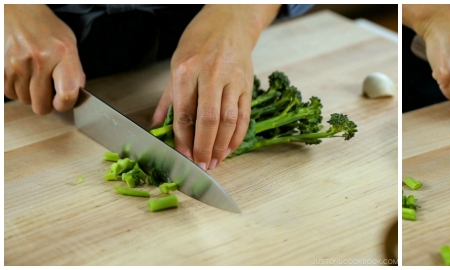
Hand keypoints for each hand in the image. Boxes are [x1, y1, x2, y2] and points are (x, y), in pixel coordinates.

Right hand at [4, 4, 84, 113]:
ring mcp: (17, 64)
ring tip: (33, 76)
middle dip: (46, 102)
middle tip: (48, 91)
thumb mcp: (68, 42)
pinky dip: (16, 89)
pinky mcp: (1, 67)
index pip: (67, 92)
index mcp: (62, 53)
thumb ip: (74, 69)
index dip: (66, 104)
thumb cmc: (44, 27)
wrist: (17, 11)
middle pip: (41, 105)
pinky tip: (22, 75)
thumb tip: (77, 92)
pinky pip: (9, 93)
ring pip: (25, 100)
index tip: (63, 103)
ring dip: (30, 94)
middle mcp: (39, 59)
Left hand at [151, 4, 279, 169]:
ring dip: (222, 145)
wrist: (230, 23)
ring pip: (229, 120)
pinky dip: (238, 135)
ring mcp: (232, 80)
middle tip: (202, 165)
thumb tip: (156, 125)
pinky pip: (244, 115)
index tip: (183, 156)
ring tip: (216, 161)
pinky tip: (231, 148)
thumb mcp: (176, 64)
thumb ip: (168, 98)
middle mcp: (211, 75)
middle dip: (205, 147)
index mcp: (187, 71)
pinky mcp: (247, 85)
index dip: (184, 139)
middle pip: (209, 119)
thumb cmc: (200, 41)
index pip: (184, 113)